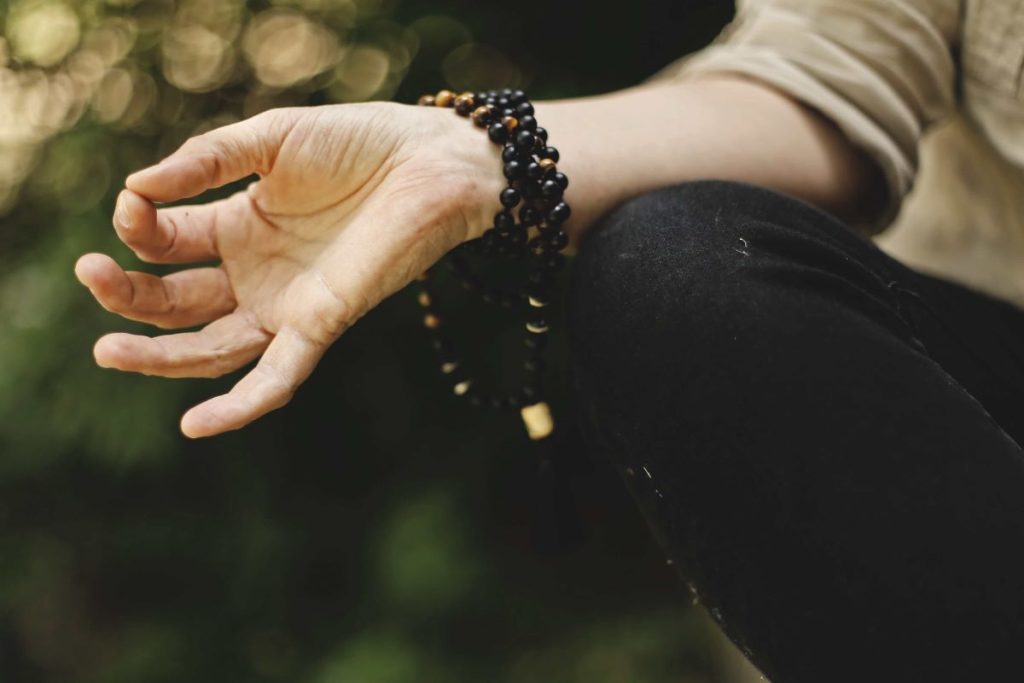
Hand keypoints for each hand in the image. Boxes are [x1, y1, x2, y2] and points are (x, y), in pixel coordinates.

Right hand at [75, 102, 502, 437]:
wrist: (431, 162)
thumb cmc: (358, 142)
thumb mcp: (271, 141)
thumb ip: (207, 161)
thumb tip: (137, 187)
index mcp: (237, 227)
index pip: (166, 243)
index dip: (139, 229)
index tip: (131, 204)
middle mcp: (256, 273)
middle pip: (176, 303)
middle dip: (129, 296)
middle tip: (90, 275)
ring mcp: (287, 304)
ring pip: (211, 348)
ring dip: (159, 356)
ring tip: (106, 351)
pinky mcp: (322, 324)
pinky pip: (276, 377)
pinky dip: (240, 405)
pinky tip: (195, 426)